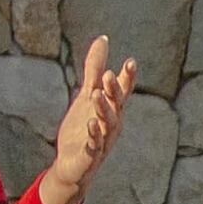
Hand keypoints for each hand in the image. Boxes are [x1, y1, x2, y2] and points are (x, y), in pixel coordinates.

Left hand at [39, 36, 135, 203]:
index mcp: (112, 109)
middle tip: (109, 75)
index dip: (127, 79)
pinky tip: (89, 126)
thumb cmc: (83, 128)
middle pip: (116, 106)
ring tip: (95, 95)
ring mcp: (102, 141)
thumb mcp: (87, 94)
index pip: (123, 91)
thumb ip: (95, 69)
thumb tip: (103, 39)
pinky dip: (93, 137)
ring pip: (106, 124)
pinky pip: (94, 146)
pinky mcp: (90, 156)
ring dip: (102, 110)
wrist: (72, 165)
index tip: (130, 62)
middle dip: (113, 91)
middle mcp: (111, 124)